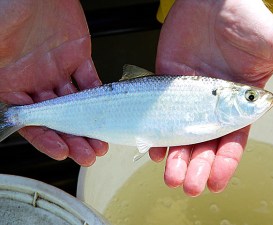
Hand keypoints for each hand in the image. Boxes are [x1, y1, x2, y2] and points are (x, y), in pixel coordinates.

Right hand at [0, 0, 107, 165]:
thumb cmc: (8, 8)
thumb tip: (0, 111)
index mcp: (12, 84)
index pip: (30, 121)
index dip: (46, 139)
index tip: (61, 152)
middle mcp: (36, 82)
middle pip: (58, 118)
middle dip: (73, 138)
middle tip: (88, 154)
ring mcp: (57, 71)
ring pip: (77, 105)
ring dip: (90, 123)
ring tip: (101, 141)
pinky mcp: (77, 59)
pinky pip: (90, 82)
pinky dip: (98, 97)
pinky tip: (106, 110)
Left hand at [150, 0, 272, 195]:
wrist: (209, 0)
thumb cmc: (243, 17)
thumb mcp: (272, 43)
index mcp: (237, 104)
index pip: (232, 140)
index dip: (224, 162)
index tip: (215, 181)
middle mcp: (211, 106)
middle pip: (204, 144)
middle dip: (197, 167)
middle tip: (188, 185)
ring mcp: (188, 99)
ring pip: (181, 135)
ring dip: (175, 158)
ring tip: (170, 176)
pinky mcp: (168, 87)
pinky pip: (160, 116)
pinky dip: (156, 134)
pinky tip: (154, 150)